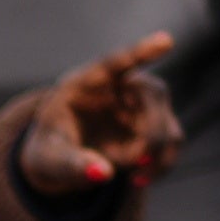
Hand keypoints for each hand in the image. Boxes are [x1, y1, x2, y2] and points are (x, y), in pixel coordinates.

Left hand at [20, 33, 180, 195]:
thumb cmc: (50, 150)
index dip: (141, 51)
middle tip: (137, 165)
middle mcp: (119, 87)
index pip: (115, 63)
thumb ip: (72, 164)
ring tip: (133, 179)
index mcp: (85, 84)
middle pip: (152, 95)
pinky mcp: (152, 127)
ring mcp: (139, 106)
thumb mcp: (49, 160)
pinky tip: (138, 179)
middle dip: (152, 134)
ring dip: (158, 155)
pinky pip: (170, 142)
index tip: (166, 41)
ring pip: (167, 121)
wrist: (61, 158)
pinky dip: (161, 164)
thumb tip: (103, 175)